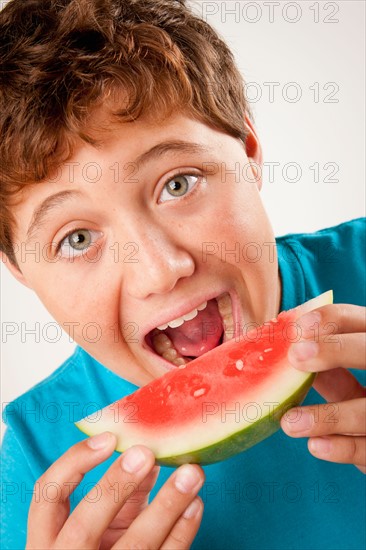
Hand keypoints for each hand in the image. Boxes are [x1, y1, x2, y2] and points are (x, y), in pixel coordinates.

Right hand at [26, 433, 203, 548]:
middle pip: (85, 525)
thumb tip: (149, 454)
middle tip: (147, 453)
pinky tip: (195, 504)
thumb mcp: (97, 526)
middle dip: (117, 486)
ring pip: (135, 545)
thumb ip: (117, 494)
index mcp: (47, 539)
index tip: (109, 438)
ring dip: (167, 505)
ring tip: (191, 473)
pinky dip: (182, 531)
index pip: (47, 494)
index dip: (74, 462)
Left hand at [280, 303, 365, 473]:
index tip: (298, 326)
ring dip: (327, 416)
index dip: (333, 319)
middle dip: (336, 350)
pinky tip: (314, 445)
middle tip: (295, 356)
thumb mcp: (351, 385)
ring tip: (289, 422)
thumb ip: (329, 370)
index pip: (361, 322)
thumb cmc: (365, 407)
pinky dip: (341, 447)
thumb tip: (284, 350)